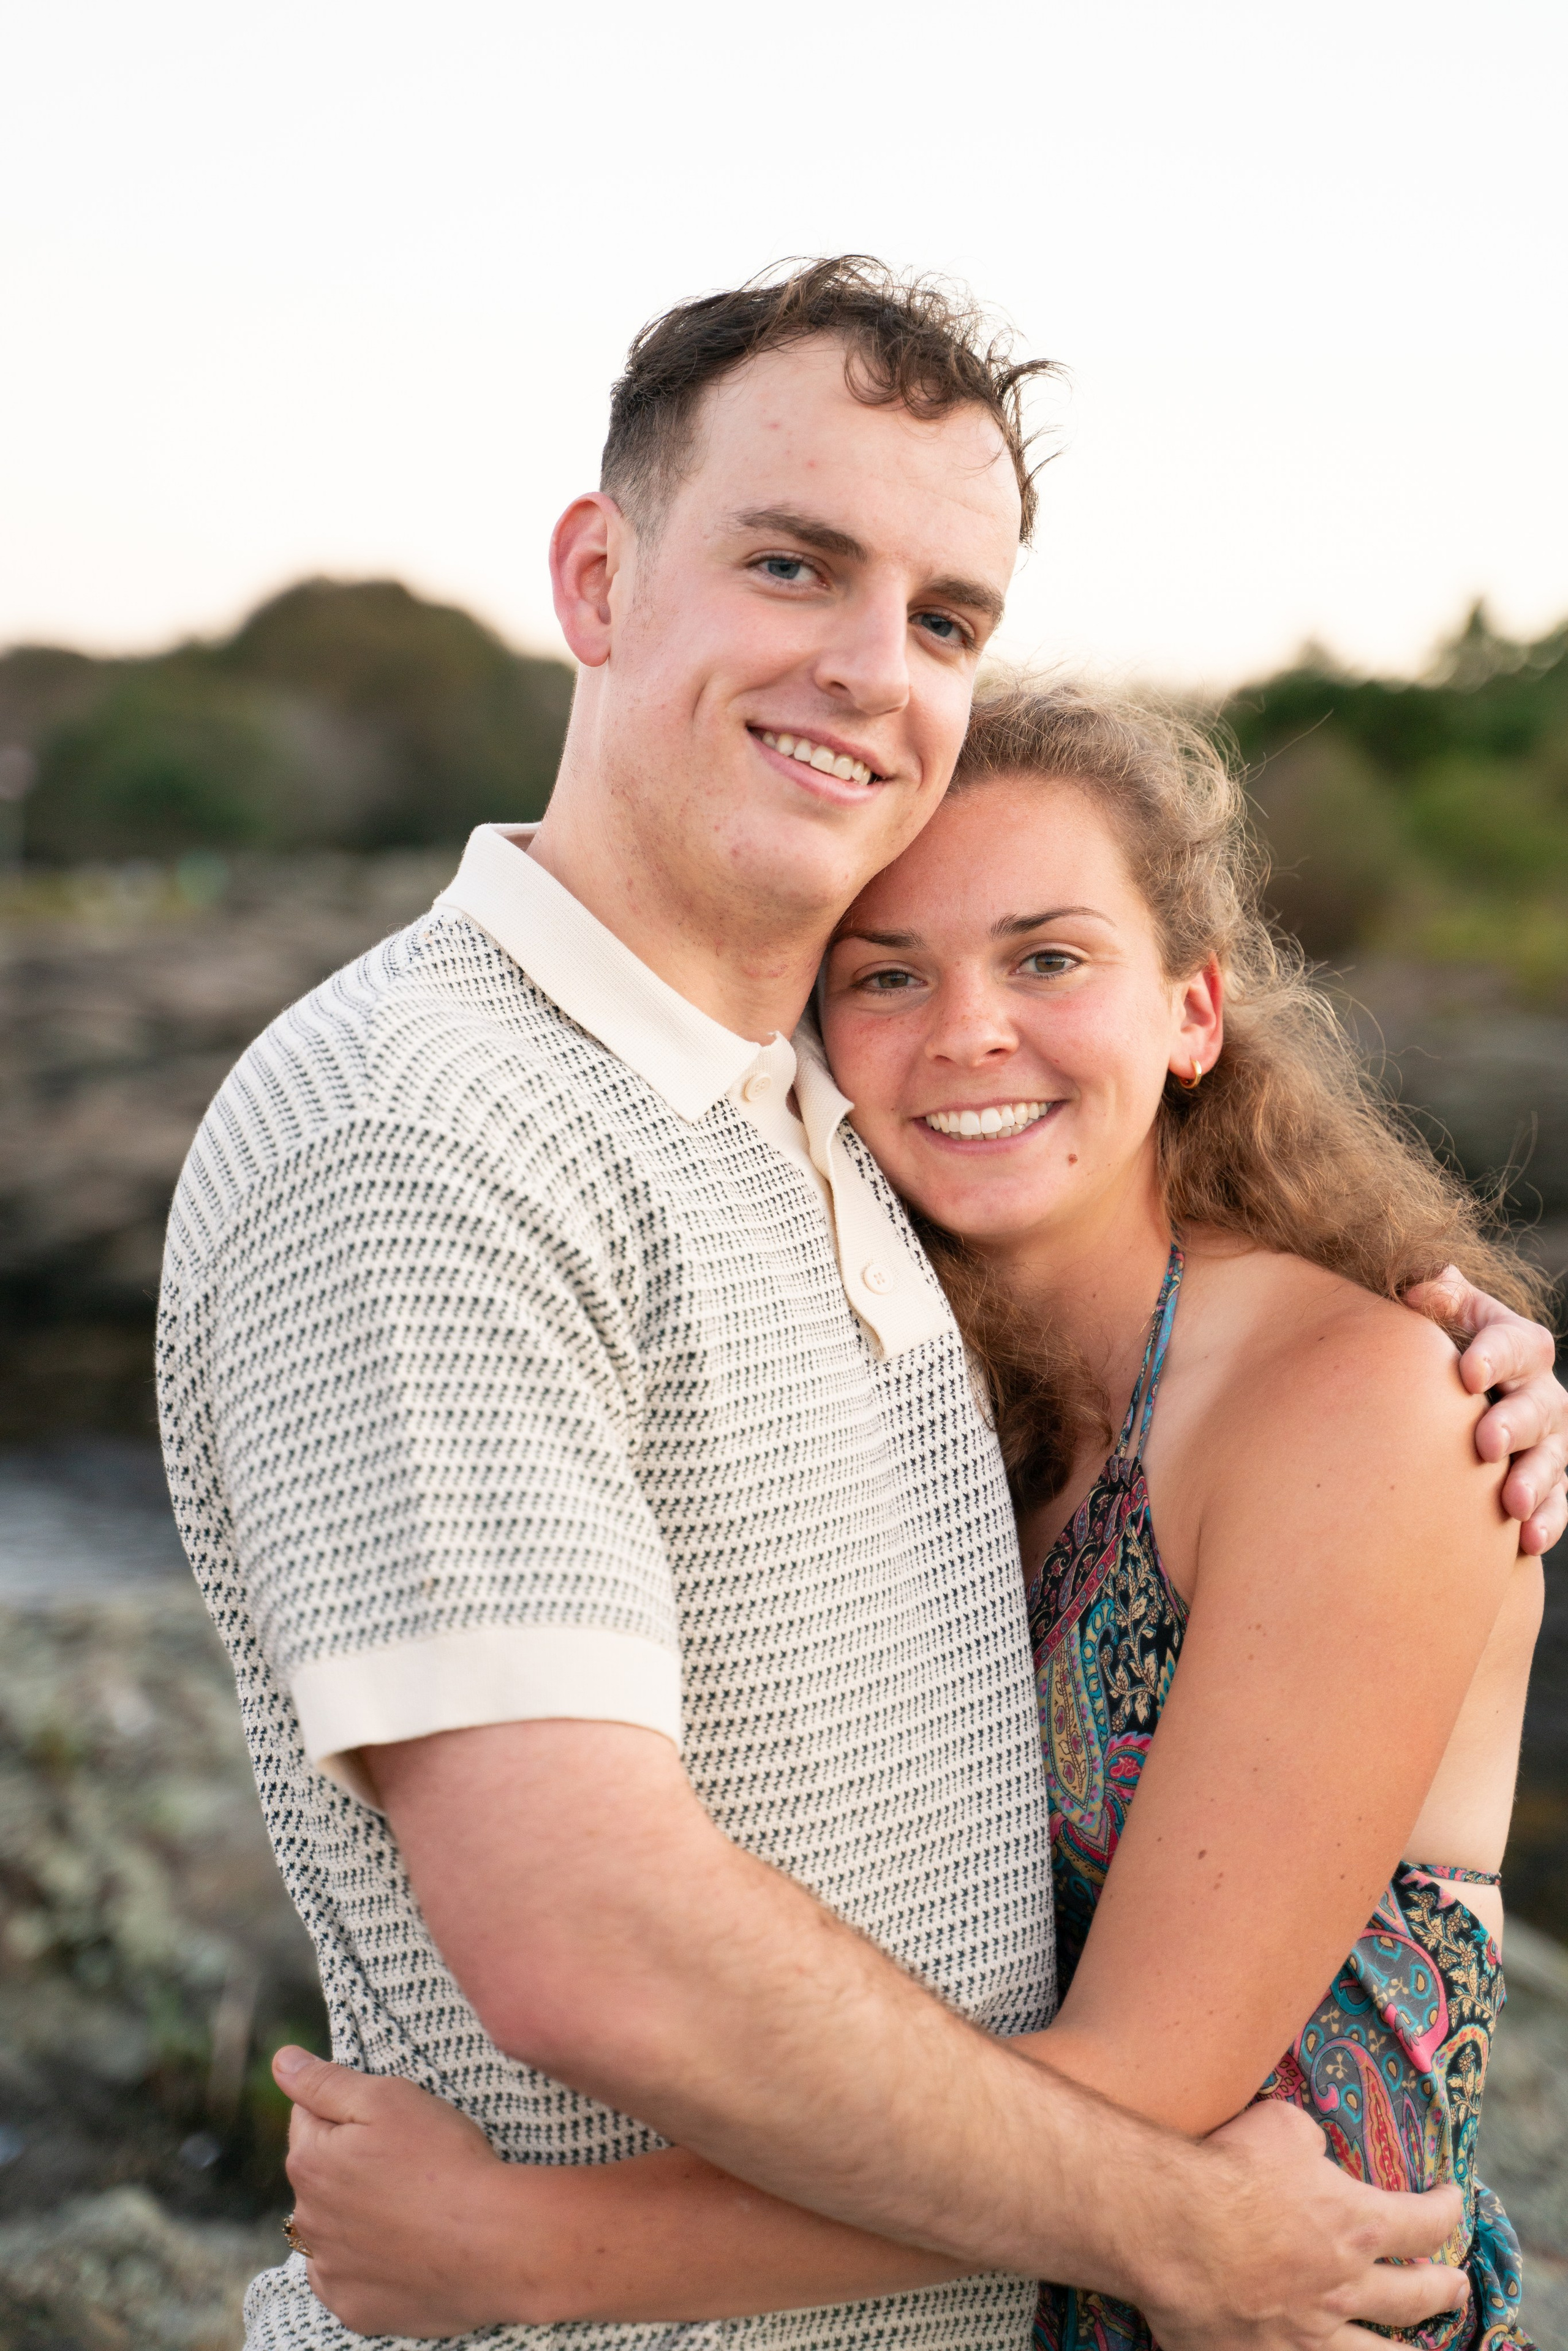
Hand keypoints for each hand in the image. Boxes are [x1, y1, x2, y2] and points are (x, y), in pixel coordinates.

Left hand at [274, 2045, 531, 2337]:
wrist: (491, 2242)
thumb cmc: (443, 2160)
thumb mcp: (387, 2098)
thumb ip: (325, 2081)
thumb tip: (280, 2061)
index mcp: (309, 2163)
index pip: (308, 2119)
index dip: (349, 2112)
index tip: (388, 2121)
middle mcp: (307, 2221)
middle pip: (321, 2176)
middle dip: (349, 2163)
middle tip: (407, 2161)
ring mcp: (330, 2271)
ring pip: (334, 2228)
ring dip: (356, 2215)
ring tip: (410, 2206)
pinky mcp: (355, 2308)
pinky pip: (351, 2277)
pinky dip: (369, 2263)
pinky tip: (404, 2248)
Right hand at [1137, 2100, 1465, 2350]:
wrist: (1167, 2229)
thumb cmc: (1225, 2169)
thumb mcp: (1280, 2127)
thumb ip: (1311, 2144)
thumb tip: (1316, 2155)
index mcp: (1355, 2225)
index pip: (1426, 2223)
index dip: (1447, 2210)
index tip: (1453, 2201)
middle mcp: (1345, 2288)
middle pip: (1416, 2297)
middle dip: (1443, 2288)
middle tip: (1456, 2285)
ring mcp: (1308, 2335)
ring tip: (1418, 2350)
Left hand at [1405, 1266, 1565, 1552]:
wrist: (1432, 1405)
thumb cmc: (1425, 1353)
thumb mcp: (1428, 1320)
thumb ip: (1429, 1300)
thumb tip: (1421, 1287)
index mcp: (1512, 1343)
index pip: (1517, 1342)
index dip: (1495, 1354)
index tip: (1466, 1373)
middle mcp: (1539, 1390)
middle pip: (1541, 1403)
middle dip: (1515, 1424)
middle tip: (1485, 1445)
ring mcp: (1548, 1439)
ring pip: (1554, 1458)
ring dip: (1534, 1481)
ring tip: (1510, 1505)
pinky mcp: (1547, 1483)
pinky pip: (1558, 1503)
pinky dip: (1547, 1521)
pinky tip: (1526, 1541)